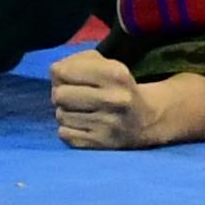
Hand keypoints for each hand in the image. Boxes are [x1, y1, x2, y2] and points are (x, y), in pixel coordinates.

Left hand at [47, 53, 204, 148]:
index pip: (62, 71)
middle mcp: (113, 99)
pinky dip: (70, 129)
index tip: (72, 77)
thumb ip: (79, 61)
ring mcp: (107, 124)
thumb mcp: (109, 65)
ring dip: (67, 112)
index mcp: (116, 74)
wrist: (149, 120)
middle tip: (75, 95)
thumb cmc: (120, 88)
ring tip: (83, 110)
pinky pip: (64, 134)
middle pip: (59, 94)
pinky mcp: (100, 143)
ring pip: (61, 115)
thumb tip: (55, 72)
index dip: (62, 73)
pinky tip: (85, 125)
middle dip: (63, 94)